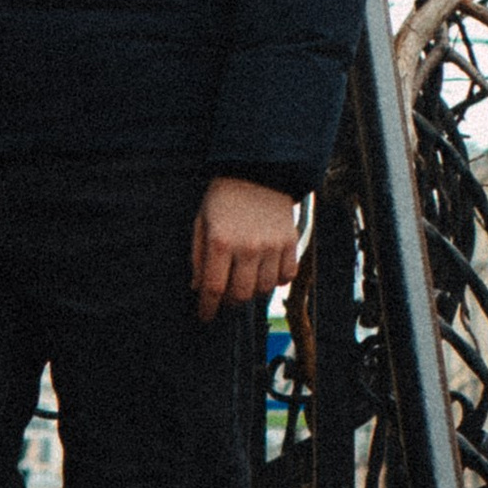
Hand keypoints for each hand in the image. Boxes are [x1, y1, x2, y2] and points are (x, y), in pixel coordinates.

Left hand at [192, 175, 299, 325]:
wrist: (258, 171)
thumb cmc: (224, 198)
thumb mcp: (201, 222)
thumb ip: (198, 256)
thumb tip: (197, 287)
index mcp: (221, 241)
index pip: (213, 288)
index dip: (208, 308)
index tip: (205, 316)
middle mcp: (247, 247)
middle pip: (240, 294)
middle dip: (229, 302)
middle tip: (225, 297)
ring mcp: (272, 246)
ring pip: (264, 289)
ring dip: (253, 291)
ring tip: (246, 280)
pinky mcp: (290, 242)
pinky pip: (286, 277)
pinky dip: (277, 280)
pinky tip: (267, 270)